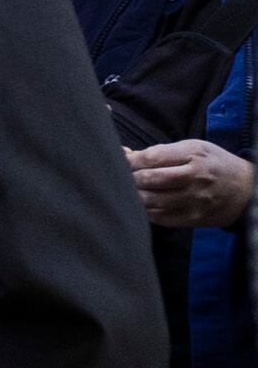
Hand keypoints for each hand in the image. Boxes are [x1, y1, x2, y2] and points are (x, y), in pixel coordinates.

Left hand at [131, 139, 255, 230]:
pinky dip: (145, 211)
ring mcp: (195, 201)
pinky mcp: (194, 219)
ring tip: (131, 190)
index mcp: (193, 156)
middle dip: (130, 178)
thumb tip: (125, 154)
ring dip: (134, 196)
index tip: (122, 161)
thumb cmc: (214, 164)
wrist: (247, 189)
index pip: (151, 158)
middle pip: (149, 179)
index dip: (130, 160)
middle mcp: (195, 178)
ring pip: (151, 201)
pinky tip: (143, 204)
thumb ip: (160, 151)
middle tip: (124, 177)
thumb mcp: (194, 148)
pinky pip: (160, 218)